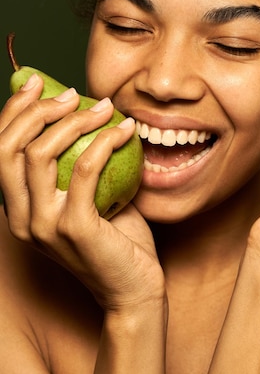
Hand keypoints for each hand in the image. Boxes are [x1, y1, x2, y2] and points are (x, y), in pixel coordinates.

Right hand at [0, 74, 163, 310]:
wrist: (133, 289)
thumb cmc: (115, 239)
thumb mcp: (87, 196)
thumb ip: (74, 162)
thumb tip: (80, 110)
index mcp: (16, 209)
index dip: (13, 111)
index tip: (38, 83)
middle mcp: (20, 218)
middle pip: (8, 147)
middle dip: (37, 110)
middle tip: (73, 93)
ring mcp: (43, 226)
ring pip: (40, 153)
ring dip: (74, 120)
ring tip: (106, 107)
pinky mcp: (75, 229)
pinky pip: (85, 170)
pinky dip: (105, 141)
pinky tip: (126, 130)